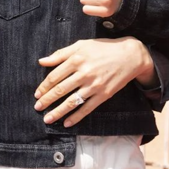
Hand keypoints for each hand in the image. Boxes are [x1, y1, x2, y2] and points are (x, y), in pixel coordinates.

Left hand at [34, 38, 154, 126]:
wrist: (130, 55)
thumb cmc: (103, 48)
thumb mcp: (81, 44)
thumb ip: (60, 54)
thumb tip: (41, 61)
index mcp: (76, 59)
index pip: (55, 76)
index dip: (44, 87)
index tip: (37, 94)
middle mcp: (84, 73)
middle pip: (61, 89)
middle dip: (47, 100)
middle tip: (37, 108)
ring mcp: (94, 85)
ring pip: (72, 101)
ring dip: (58, 112)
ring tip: (48, 119)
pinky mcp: (104, 94)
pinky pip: (87, 108)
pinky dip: (76, 117)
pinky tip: (67, 123)